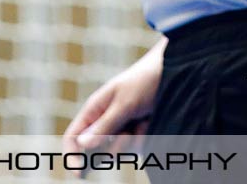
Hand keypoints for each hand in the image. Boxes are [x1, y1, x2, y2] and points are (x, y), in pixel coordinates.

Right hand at [62, 41, 164, 167]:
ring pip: (117, 153)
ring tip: (140, 123)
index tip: (79, 172)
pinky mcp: (137, 135)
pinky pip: (134, 150)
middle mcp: (105, 122)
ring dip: (129, 143)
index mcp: (94, 110)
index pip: (74, 137)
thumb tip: (82, 145)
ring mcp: (121, 130)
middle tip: (126, 134)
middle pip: (95, 151)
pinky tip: (149, 124)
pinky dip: (142, 140)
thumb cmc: (144, 82)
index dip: (72, 155)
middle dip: (110, 149)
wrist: (174, 74)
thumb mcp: (124, 103)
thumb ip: (105, 125)